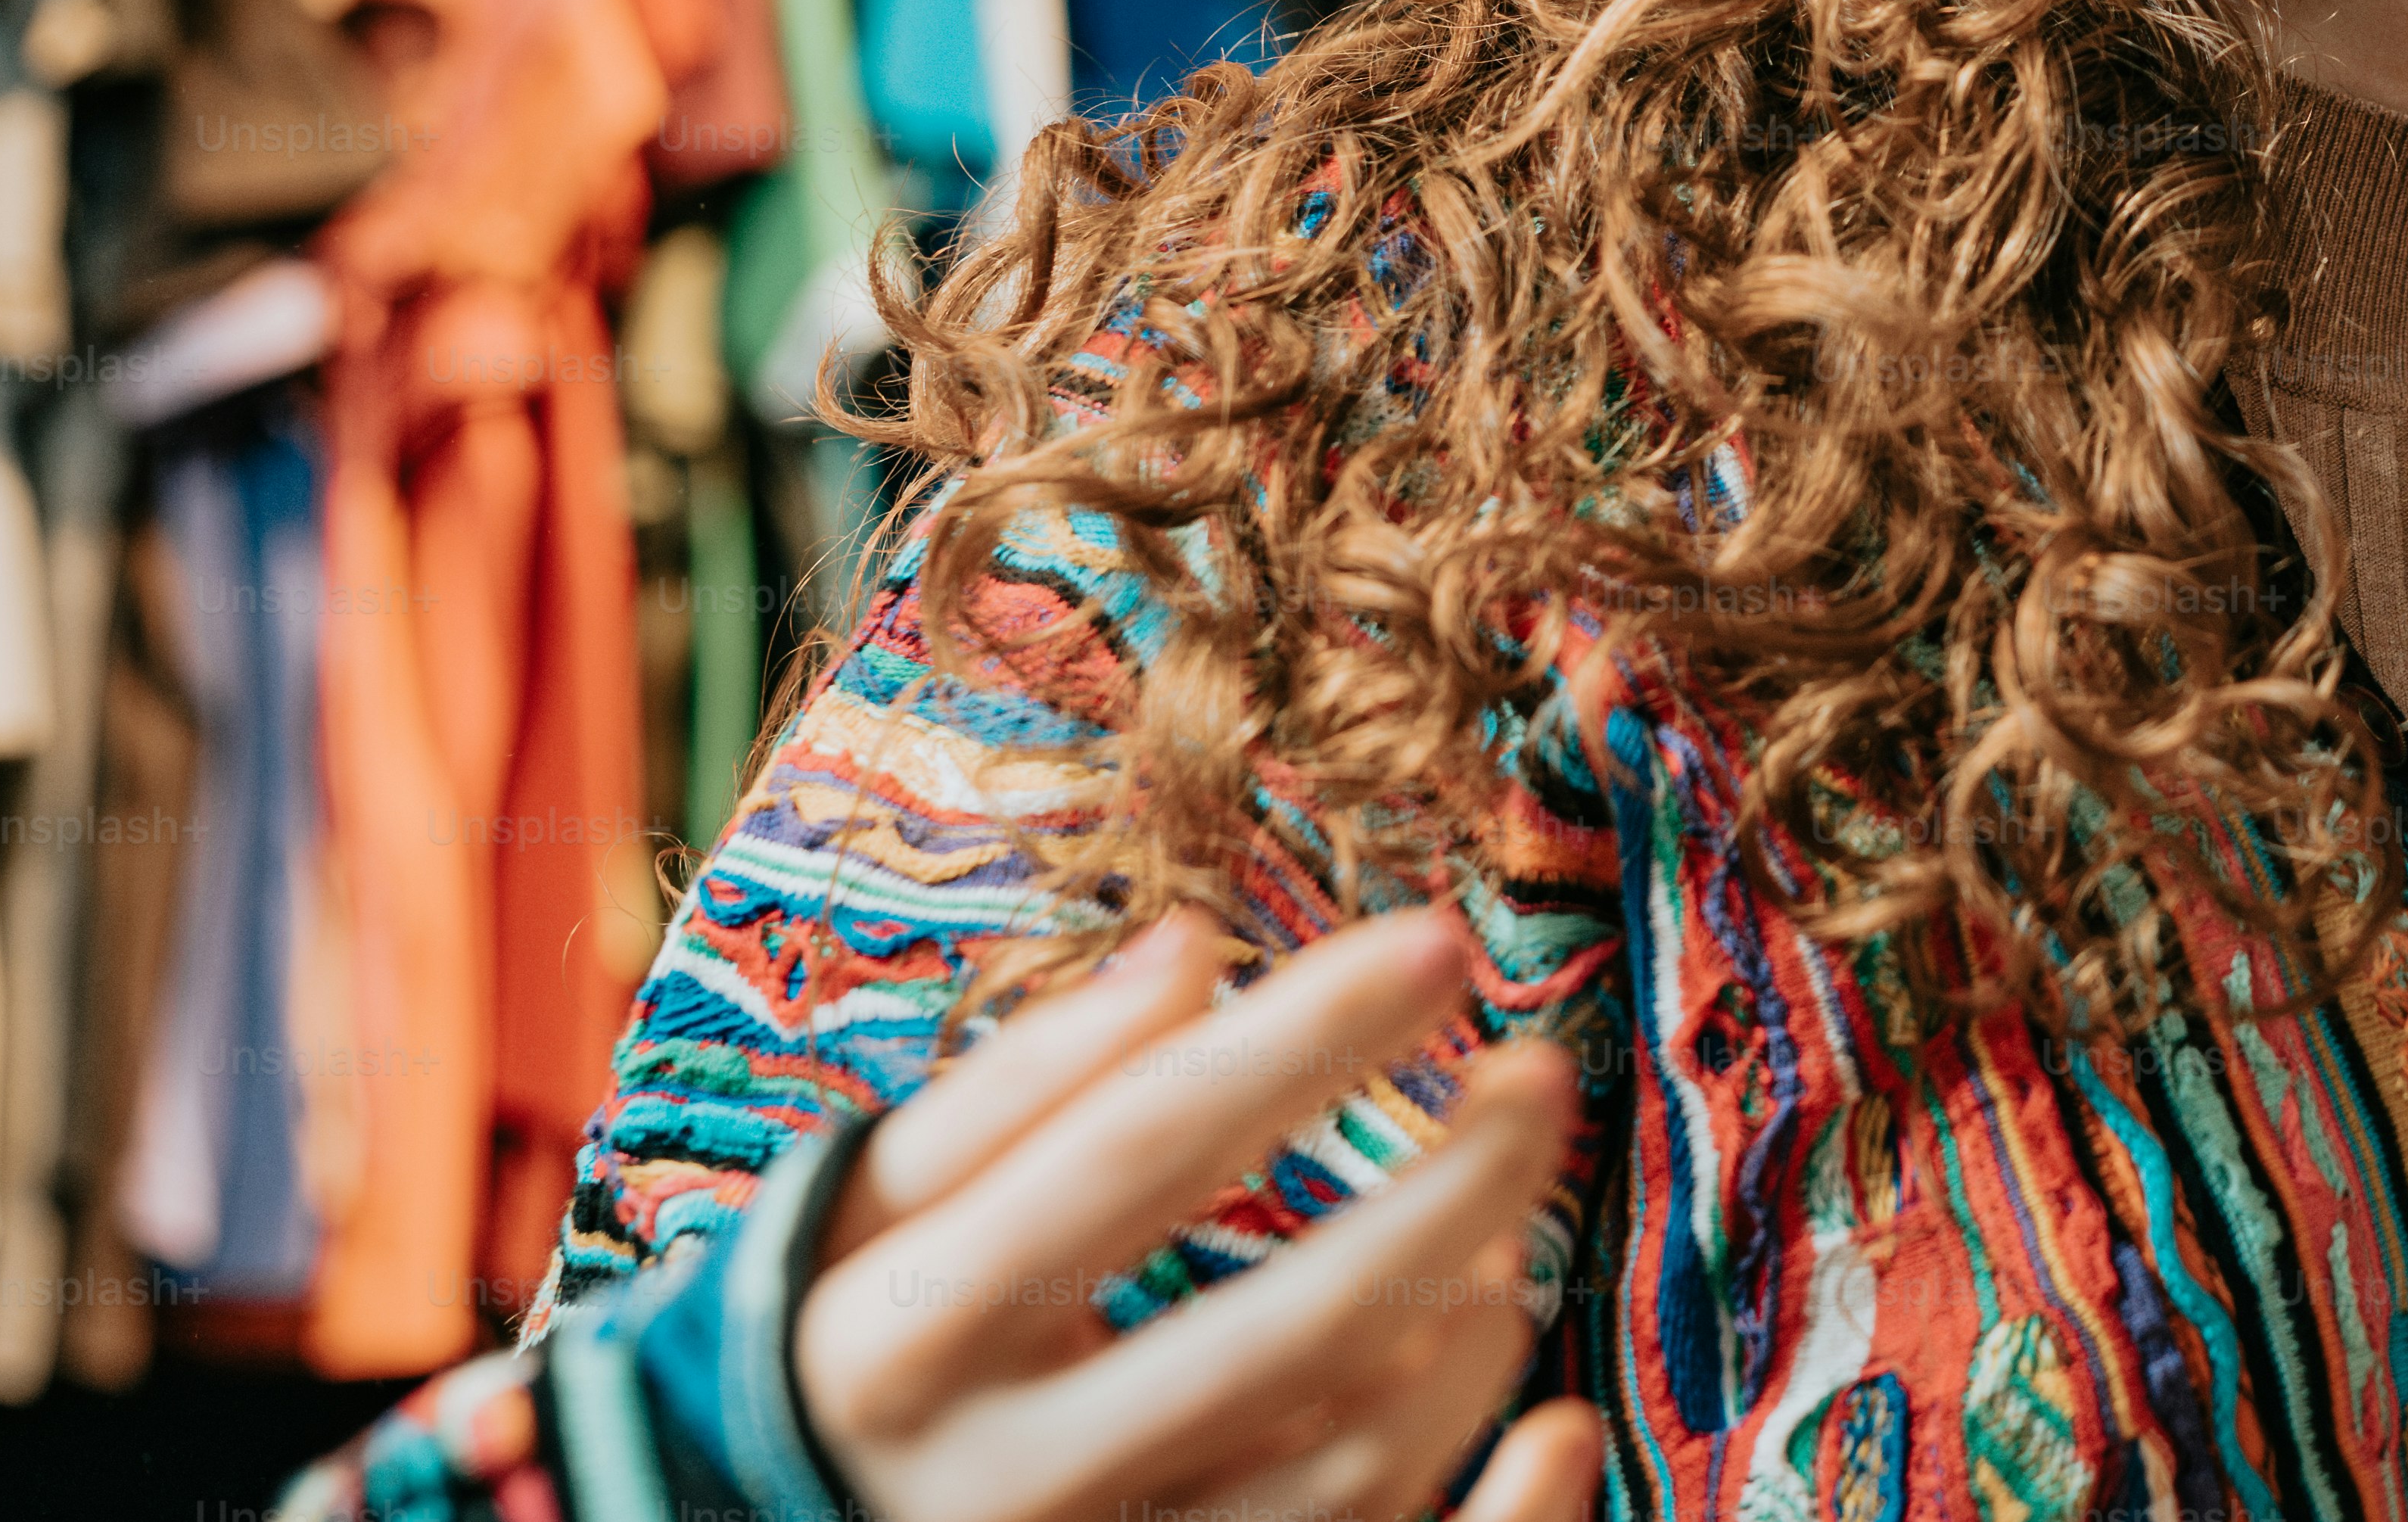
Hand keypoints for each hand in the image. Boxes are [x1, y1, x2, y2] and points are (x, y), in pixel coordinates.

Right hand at [792, 907, 1600, 1521]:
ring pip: (1346, 1475)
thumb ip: (1021, 1086)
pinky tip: (1558, 1428)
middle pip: (1285, 1329)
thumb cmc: (848, 1341)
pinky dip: (1501, 1513)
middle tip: (1542, 1079)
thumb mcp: (873, 1210)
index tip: (1444, 943)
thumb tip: (1196, 951)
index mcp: (903, 1336)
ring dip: (1466, 1341)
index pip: (1137, 1153)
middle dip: (1448, 1194)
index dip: (1300, 1040)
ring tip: (1509, 1240)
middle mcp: (995, 1481)